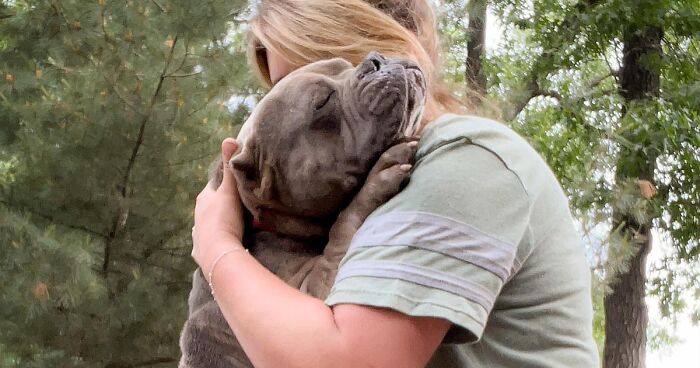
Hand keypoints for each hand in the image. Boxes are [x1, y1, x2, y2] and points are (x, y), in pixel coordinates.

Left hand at [192, 138, 245, 274]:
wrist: (218, 253)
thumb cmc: (224, 219)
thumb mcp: (229, 190)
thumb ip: (230, 166)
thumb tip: (229, 138)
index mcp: (203, 199)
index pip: (214, 187)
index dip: (225, 186)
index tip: (237, 187)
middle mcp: (197, 215)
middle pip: (211, 206)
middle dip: (222, 206)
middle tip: (240, 208)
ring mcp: (197, 234)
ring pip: (208, 224)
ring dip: (218, 224)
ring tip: (233, 226)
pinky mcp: (200, 251)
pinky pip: (207, 243)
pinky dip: (214, 242)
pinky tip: (221, 244)